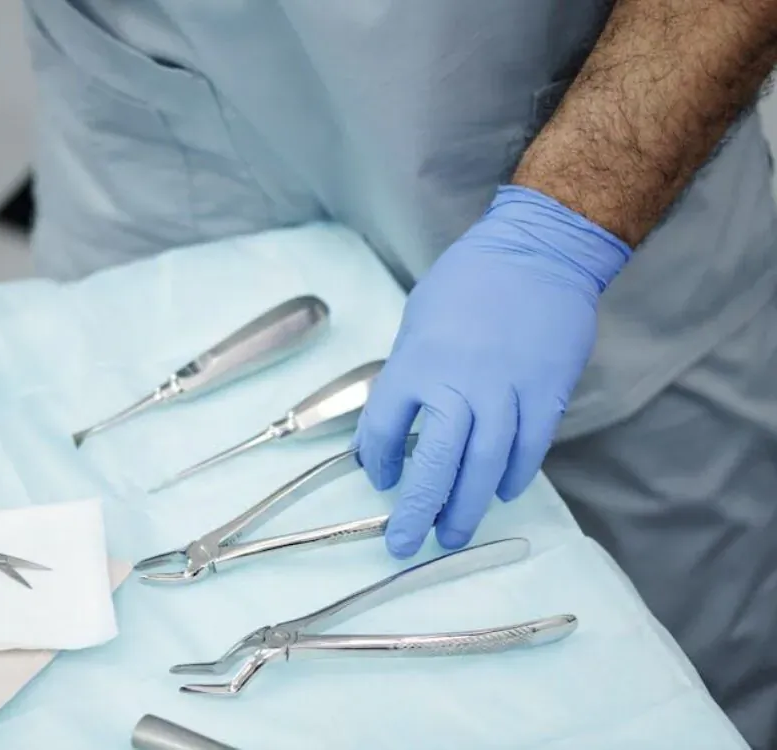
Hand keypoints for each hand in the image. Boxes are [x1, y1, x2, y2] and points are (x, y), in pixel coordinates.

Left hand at [356, 185, 630, 556]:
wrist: (537, 252)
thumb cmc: (467, 283)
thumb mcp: (417, 323)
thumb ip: (406, 377)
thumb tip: (390, 427)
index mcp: (415, 364)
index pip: (384, 429)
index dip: (377, 462)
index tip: (380, 480)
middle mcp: (458, 384)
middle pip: (436, 465)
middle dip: (418, 511)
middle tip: (406, 544)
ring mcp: (507, 392)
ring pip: (485, 467)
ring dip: (467, 507)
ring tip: (452, 535)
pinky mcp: (547, 394)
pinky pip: (529, 449)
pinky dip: (513, 476)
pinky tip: (499, 493)